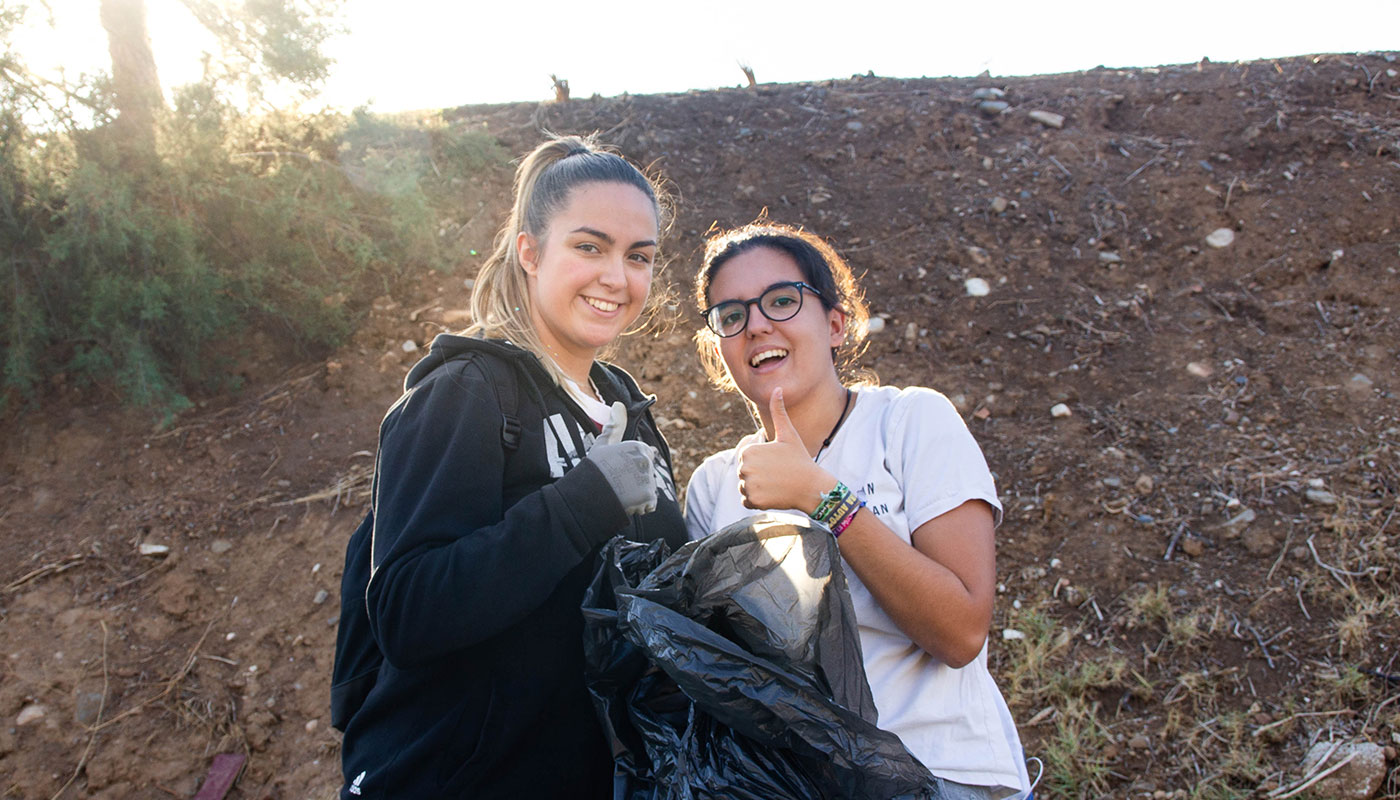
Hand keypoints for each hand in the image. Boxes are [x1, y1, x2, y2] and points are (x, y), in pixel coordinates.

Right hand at [586, 402, 658, 515]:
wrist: (588, 495)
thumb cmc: (594, 468)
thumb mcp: (603, 445)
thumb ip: (614, 426)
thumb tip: (618, 404)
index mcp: (638, 447)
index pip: (646, 457)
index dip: (631, 465)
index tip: (618, 470)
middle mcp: (646, 461)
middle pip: (648, 474)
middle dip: (636, 481)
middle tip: (617, 483)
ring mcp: (648, 479)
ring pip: (648, 489)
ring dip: (638, 495)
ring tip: (620, 494)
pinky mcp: (648, 497)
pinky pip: (649, 504)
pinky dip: (640, 507)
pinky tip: (625, 503)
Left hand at [736, 388, 835, 512]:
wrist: (811, 487)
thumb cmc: (800, 459)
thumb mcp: (788, 434)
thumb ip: (778, 412)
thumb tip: (777, 388)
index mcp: (748, 451)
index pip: (746, 458)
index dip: (761, 460)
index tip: (776, 462)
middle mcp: (744, 468)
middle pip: (744, 472)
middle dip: (758, 474)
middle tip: (777, 473)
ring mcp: (748, 485)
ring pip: (744, 486)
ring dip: (757, 487)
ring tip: (775, 484)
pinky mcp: (752, 501)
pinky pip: (747, 500)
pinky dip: (757, 499)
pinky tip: (773, 494)